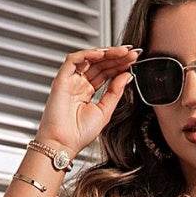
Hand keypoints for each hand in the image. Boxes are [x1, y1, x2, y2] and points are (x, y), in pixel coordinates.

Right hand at [38, 44, 140, 158]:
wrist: (63, 144)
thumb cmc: (79, 134)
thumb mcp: (105, 111)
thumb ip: (115, 92)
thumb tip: (127, 75)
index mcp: (87, 93)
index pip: (105, 73)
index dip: (119, 66)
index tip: (133, 61)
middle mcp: (78, 85)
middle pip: (99, 64)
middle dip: (116, 57)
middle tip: (132, 53)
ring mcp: (70, 81)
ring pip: (89, 59)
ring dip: (106, 53)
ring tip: (122, 52)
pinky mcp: (61, 79)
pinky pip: (73, 60)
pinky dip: (88, 54)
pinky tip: (102, 54)